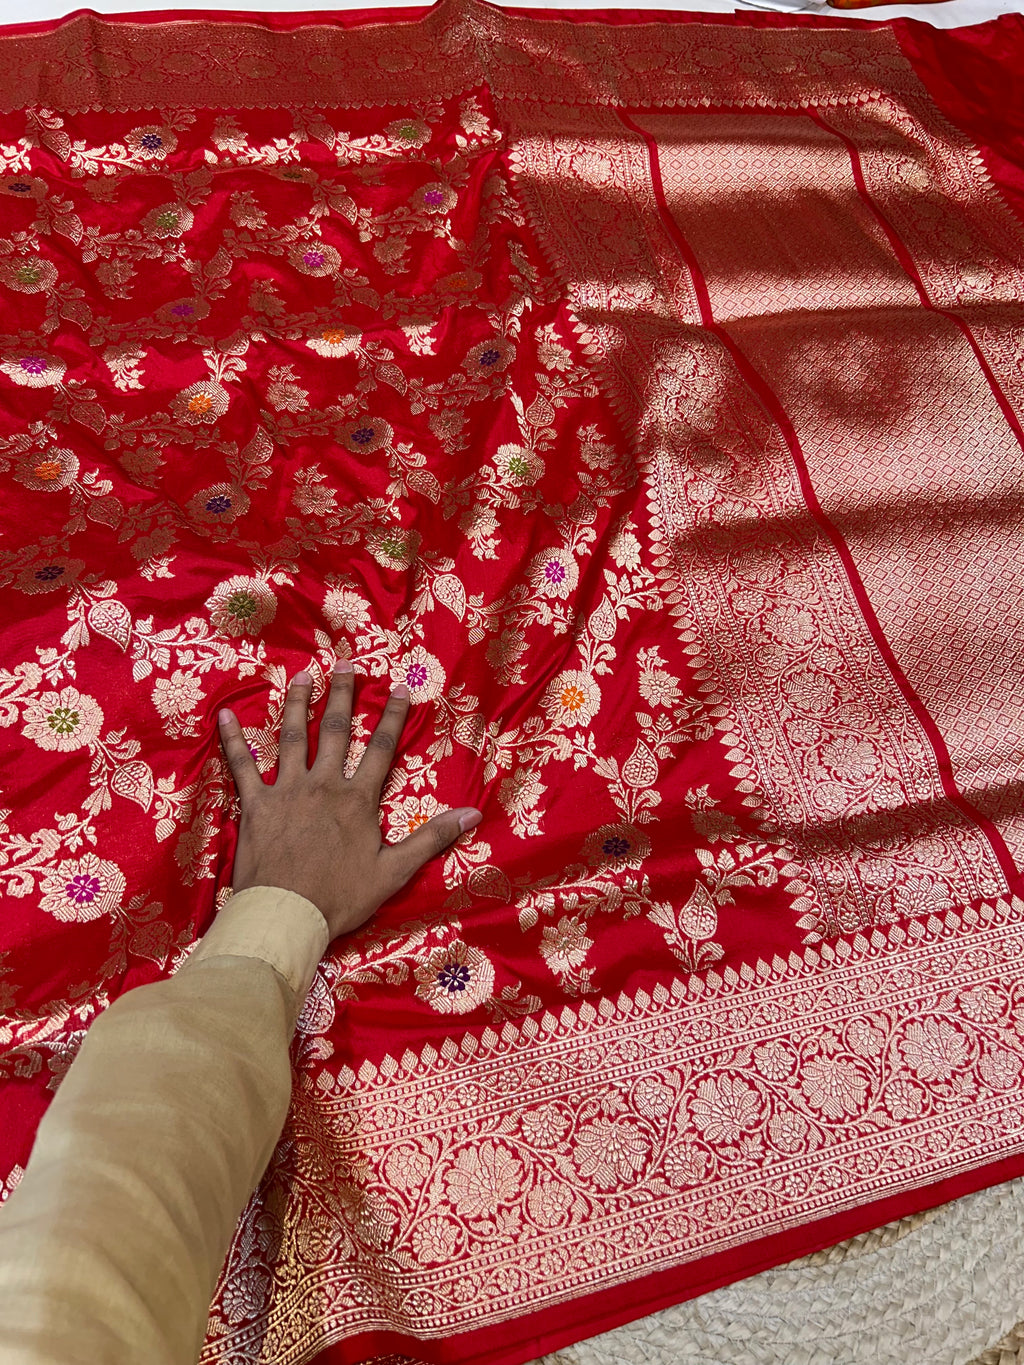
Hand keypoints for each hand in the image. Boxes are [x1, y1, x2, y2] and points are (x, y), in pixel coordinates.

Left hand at [217, 661, 481, 941]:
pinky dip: (232, 739)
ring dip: (296, 703)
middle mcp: (323, 784)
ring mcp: (286, 790)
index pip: (381, 748)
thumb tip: (473, 815)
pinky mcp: (255, 804)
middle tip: (344, 664)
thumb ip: (432, 838)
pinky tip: (224, 714)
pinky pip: (241, 764)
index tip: (399, 688)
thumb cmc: (341, 897)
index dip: (392, 716)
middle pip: (335, 731)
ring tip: (301, 676)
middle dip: (341, 695)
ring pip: (291, 736)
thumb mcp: (395, 871)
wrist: (287, 914)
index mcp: (357, 799)